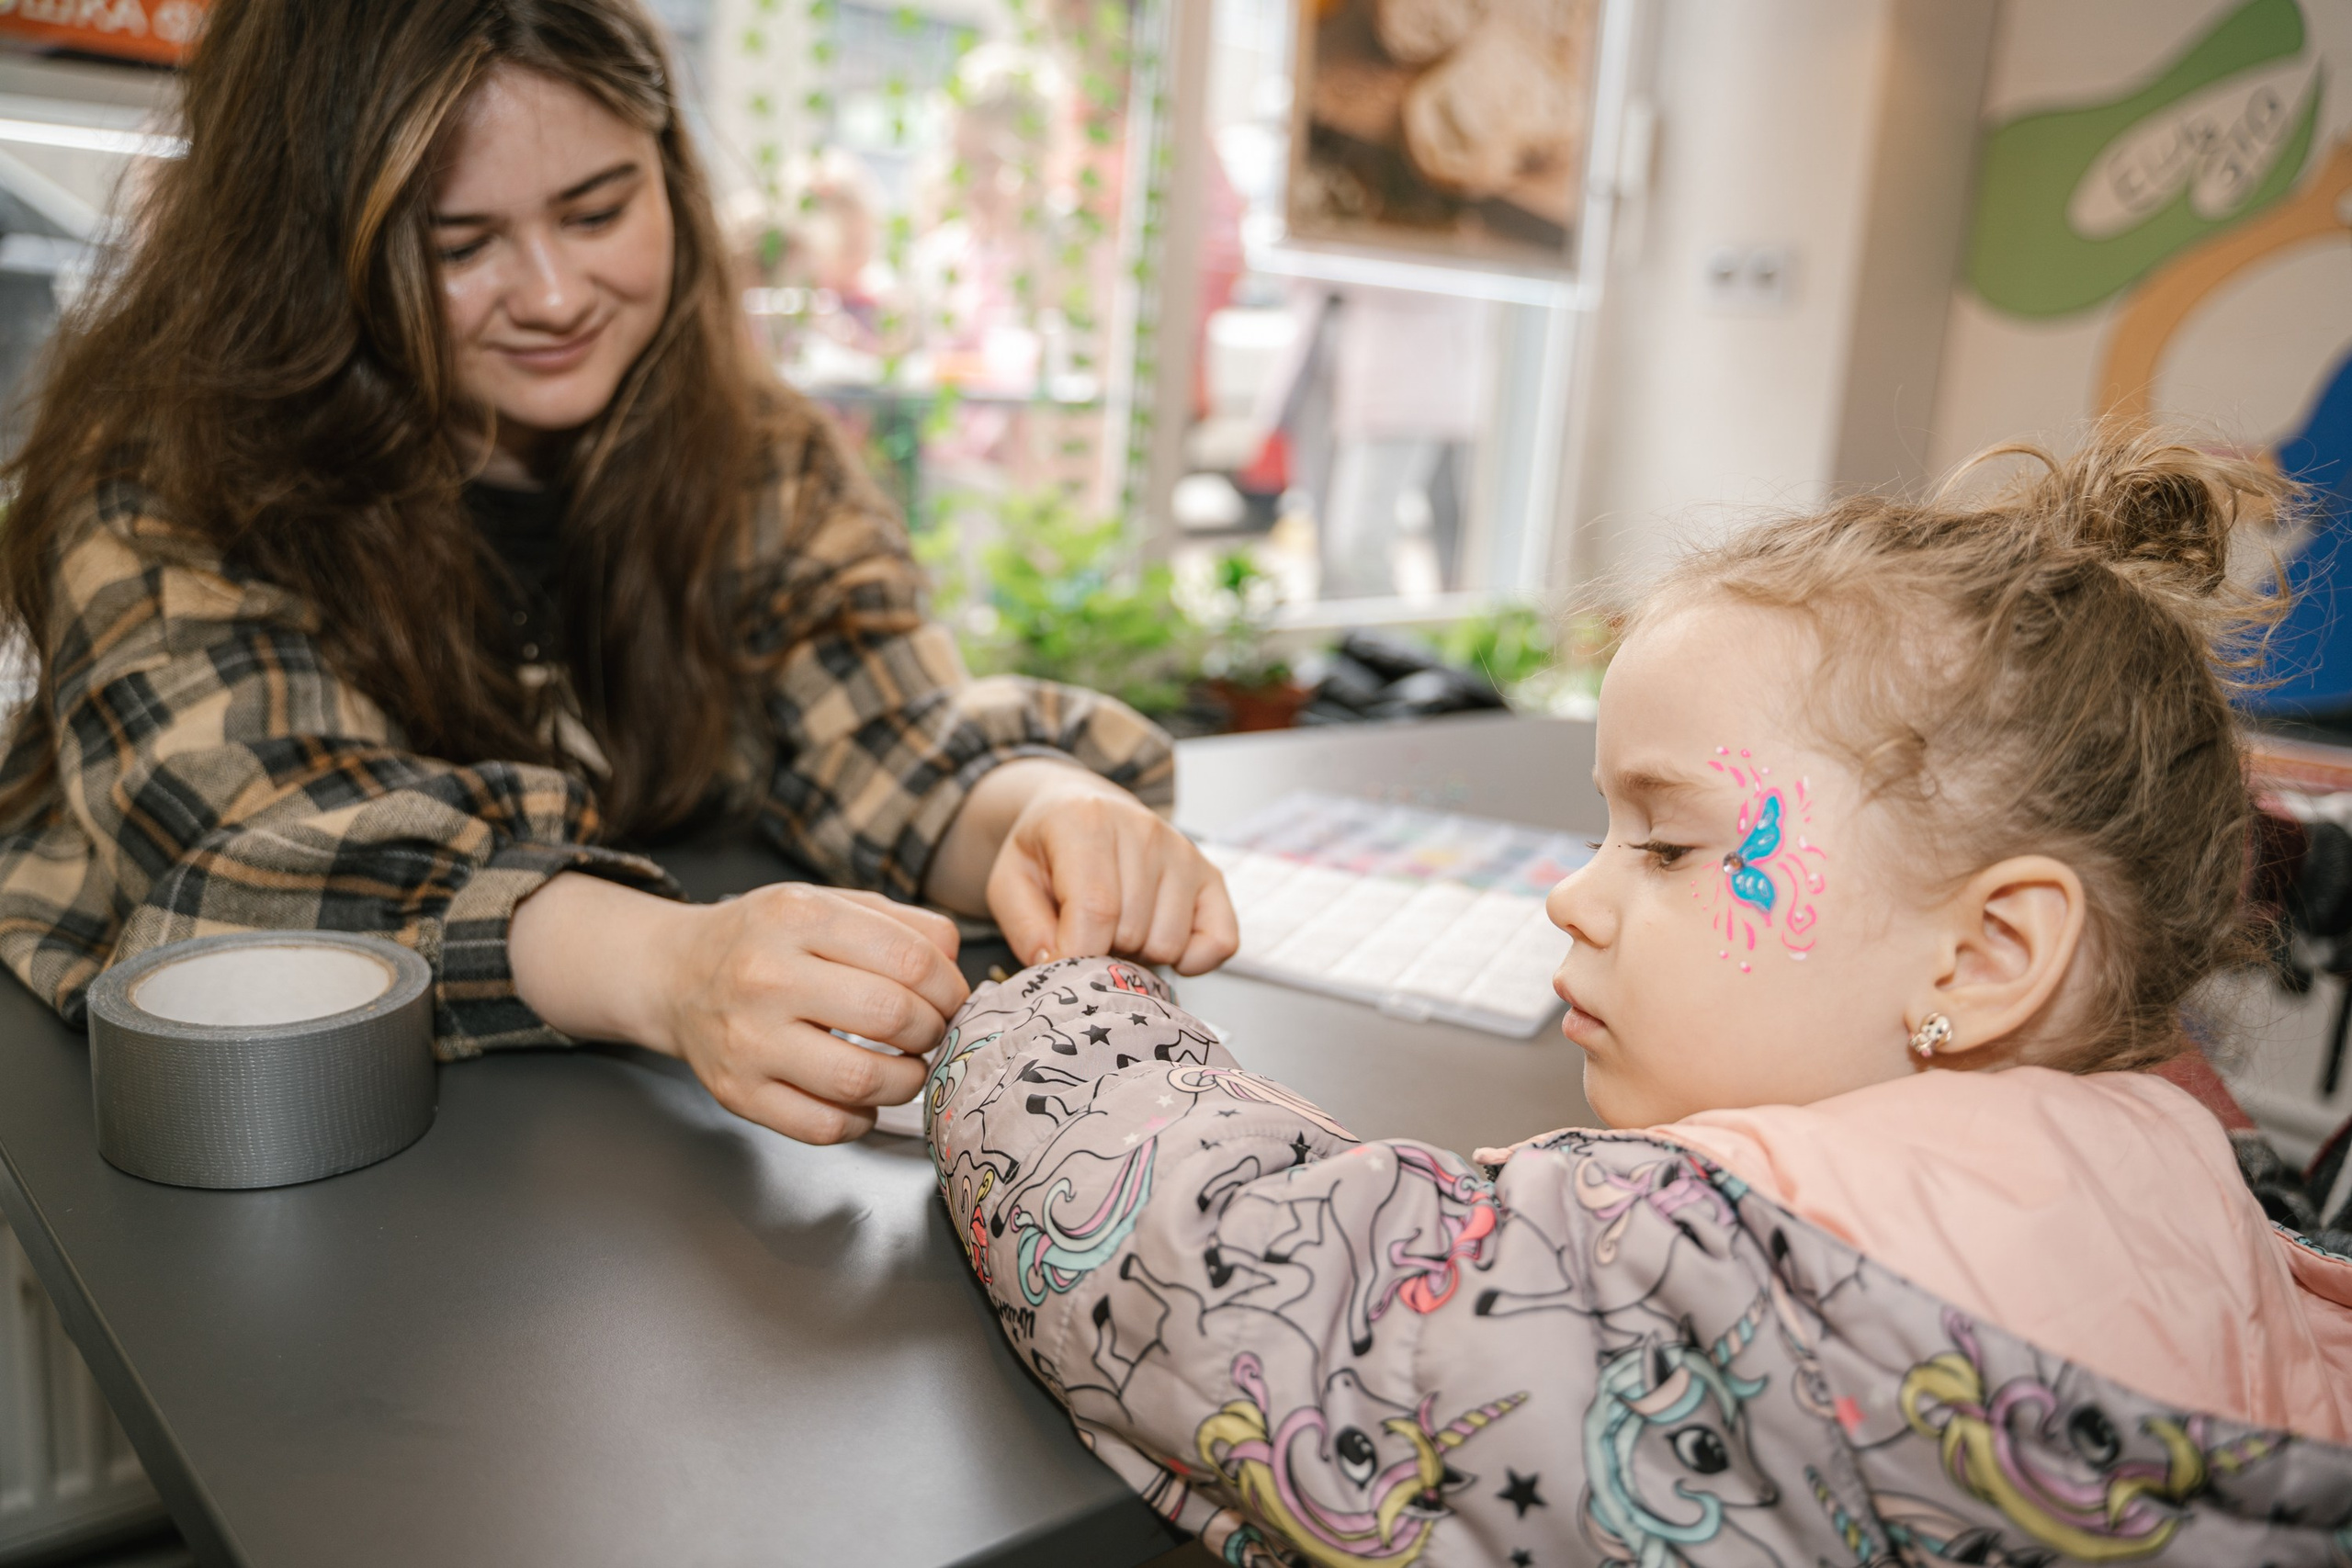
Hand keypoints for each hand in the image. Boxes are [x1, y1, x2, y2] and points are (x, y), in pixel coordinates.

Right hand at [655, 885, 969, 1142]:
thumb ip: (900, 924)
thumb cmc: (765, 940)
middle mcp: (767, 976)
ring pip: (861, 1080)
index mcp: (798, 916)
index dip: (948, 986)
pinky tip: (863, 1097)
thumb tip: (958, 964)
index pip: (910, 958)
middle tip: (931, 1031)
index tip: (951, 996)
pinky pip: (825, 1126)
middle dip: (933, 1030)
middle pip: (892, 1016)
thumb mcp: (826, 902)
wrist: (677, 974)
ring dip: (907, 1081)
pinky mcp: (738, 1093)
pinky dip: (862, 1119)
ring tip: (907, 1066)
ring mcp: (749, 1040)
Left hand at [985, 772, 1237, 974]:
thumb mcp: (1009, 882)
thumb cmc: (1045, 852)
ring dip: (1140, 955)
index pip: (1096, 909)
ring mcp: (1184, 852)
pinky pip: (1221, 941)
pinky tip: (1158, 945)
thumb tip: (1059, 966)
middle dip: (1103, 952)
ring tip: (1117, 930)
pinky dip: (1193, 960)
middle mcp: (1145, 830)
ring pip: (1170, 945)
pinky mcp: (1211, 876)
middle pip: (1132, 932)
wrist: (1078, 810)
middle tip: (1085, 935)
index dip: (1077, 956)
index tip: (1061, 968)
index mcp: (1087, 822)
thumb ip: (1025, 927)